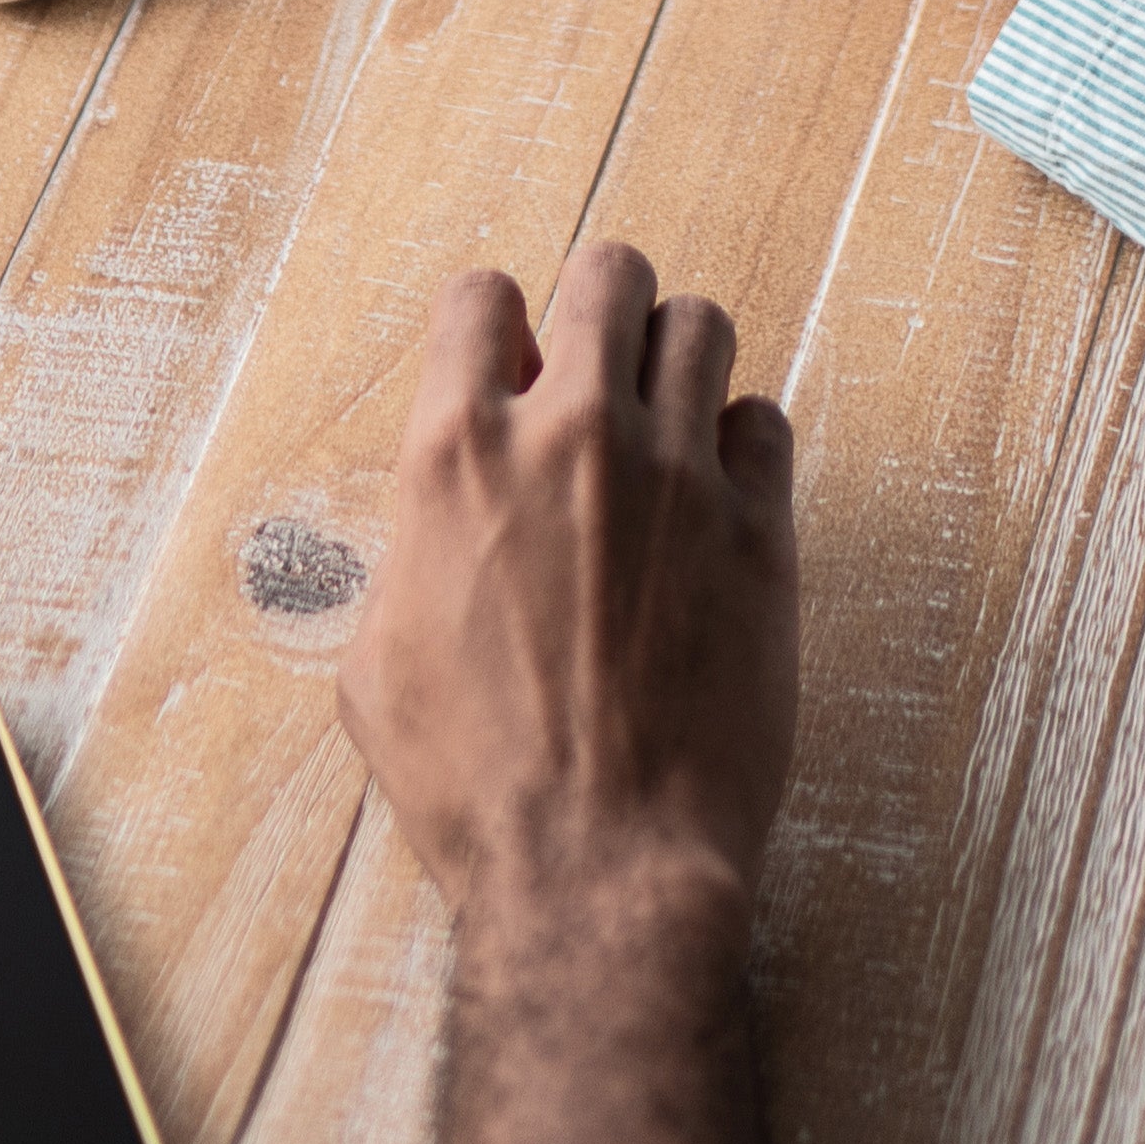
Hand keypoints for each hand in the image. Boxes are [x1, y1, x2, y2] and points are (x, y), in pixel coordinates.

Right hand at [341, 244, 798, 1143]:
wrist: (600, 867)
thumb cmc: (474, 787)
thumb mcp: (377, 662)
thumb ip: (409, 554)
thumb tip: (435, 519)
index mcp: (457, 457)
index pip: (480, 297)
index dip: (493, 324)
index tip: (506, 364)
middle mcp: (571, 436)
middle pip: (609, 276)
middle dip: (599, 307)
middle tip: (597, 368)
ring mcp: (677, 476)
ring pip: (703, 326)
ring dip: (677, 359)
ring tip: (665, 420)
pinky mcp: (759, 530)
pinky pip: (767, 423)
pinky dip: (741, 444)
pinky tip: (717, 497)